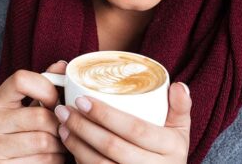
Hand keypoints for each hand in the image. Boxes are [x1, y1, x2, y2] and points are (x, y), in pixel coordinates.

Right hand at [0, 61, 67, 162]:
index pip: (21, 79)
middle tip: (65, 129)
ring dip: (60, 145)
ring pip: (44, 141)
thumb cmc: (27, 133)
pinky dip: (53, 161)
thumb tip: (62, 66)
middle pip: (40, 116)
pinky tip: (50, 158)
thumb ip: (45, 86)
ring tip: (59, 144)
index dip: (47, 89)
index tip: (57, 102)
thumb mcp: (32, 107)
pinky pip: (41, 162)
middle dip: (60, 125)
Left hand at [55, 82, 191, 163]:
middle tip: (63, 110)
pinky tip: (69, 145)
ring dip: (75, 144)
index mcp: (170, 148)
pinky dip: (79, 160)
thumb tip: (178, 85)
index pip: (134, 128)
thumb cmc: (168, 152)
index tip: (82, 99)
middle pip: (112, 146)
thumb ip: (180, 107)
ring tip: (62, 125)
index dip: (106, 114)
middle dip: (83, 126)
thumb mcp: (180, 131)